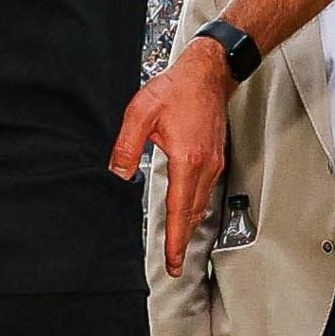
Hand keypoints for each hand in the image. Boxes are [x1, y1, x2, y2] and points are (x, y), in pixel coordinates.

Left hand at [111, 40, 234, 274]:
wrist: (209, 72)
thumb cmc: (178, 89)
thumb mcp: (141, 113)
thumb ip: (127, 146)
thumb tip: (119, 173)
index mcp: (187, 160)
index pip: (180, 211)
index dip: (175, 240)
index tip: (172, 262)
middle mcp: (205, 166)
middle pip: (193, 214)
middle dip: (183, 241)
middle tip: (175, 263)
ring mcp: (213, 162)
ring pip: (201, 203)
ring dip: (189, 225)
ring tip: (179, 242)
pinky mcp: (215, 156)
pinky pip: (205, 190)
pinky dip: (195, 206)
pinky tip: (187, 209)